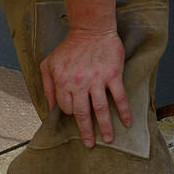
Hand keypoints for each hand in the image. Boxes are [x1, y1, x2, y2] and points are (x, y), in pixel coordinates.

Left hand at [39, 29, 131, 147]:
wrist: (91, 30)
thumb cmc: (69, 47)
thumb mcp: (48, 64)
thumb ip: (47, 86)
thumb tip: (50, 108)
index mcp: (62, 81)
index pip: (66, 107)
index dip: (71, 113)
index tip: (77, 116)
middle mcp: (78, 83)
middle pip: (82, 113)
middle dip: (86, 131)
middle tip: (90, 144)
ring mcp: (97, 80)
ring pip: (101, 109)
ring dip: (105, 127)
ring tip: (109, 139)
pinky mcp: (113, 75)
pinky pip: (119, 97)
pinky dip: (123, 111)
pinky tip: (126, 122)